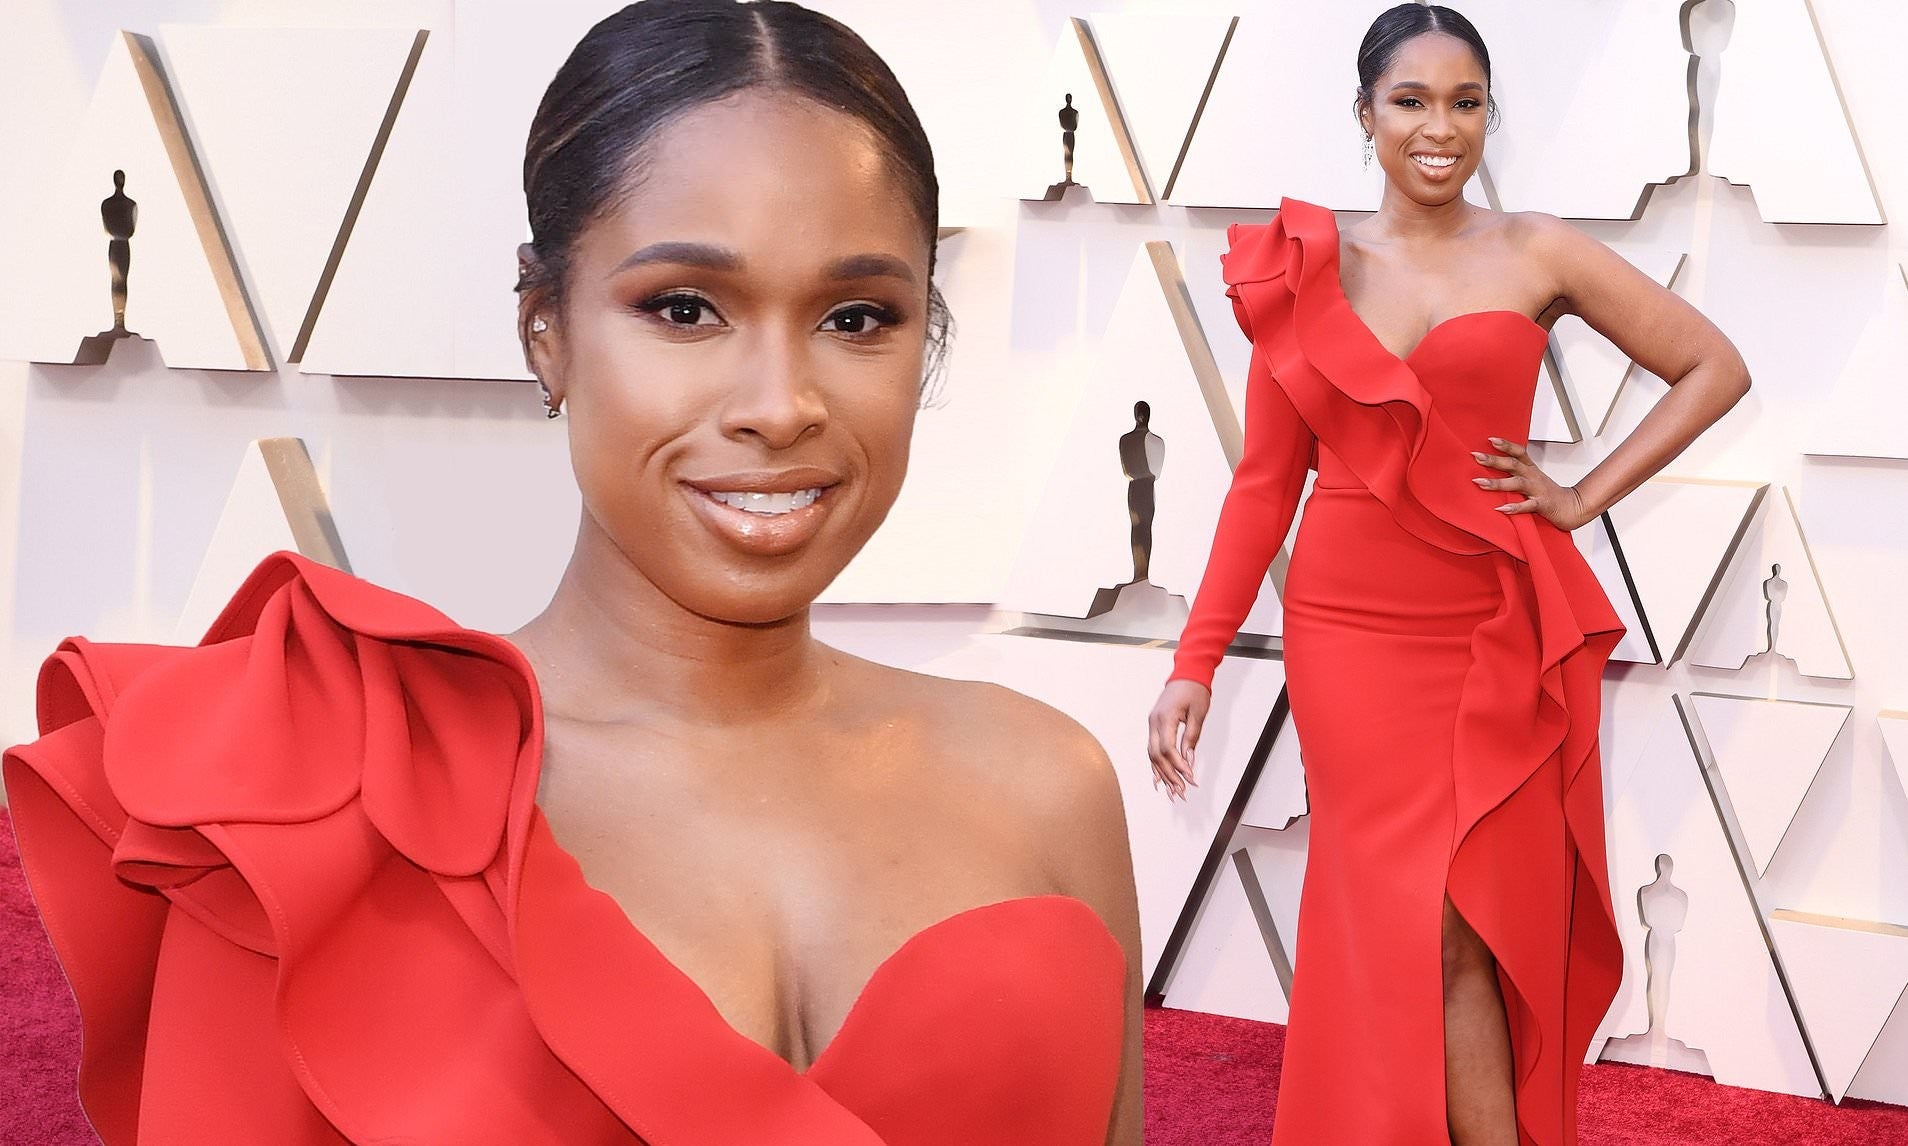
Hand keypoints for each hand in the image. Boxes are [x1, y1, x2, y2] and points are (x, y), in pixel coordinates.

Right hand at [1148, 680, 1211, 800]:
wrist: (1186, 674)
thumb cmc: (1194, 691)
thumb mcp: (1198, 714)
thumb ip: (1191, 738)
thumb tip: (1188, 761)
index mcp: (1165, 718)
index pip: (1168, 748)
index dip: (1178, 765)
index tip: (1190, 778)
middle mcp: (1153, 722)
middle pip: (1157, 755)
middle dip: (1169, 775)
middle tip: (1181, 791)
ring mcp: (1151, 724)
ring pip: (1152, 754)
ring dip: (1162, 773)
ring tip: (1172, 791)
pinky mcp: (1154, 726)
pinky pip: (1152, 749)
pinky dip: (1156, 765)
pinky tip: (1159, 779)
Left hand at [1470, 437, 1593, 530]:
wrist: (1573, 506)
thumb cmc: (1548, 493)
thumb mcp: (1533, 478)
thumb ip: (1516, 472)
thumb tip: (1492, 466)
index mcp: (1531, 469)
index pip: (1519, 452)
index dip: (1506, 445)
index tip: (1490, 439)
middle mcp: (1533, 476)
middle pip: (1513, 464)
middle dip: (1494, 460)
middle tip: (1476, 456)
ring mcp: (1537, 490)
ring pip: (1516, 483)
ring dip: (1497, 483)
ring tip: (1479, 482)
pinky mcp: (1542, 505)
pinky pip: (1527, 506)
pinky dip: (1514, 507)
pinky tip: (1501, 509)